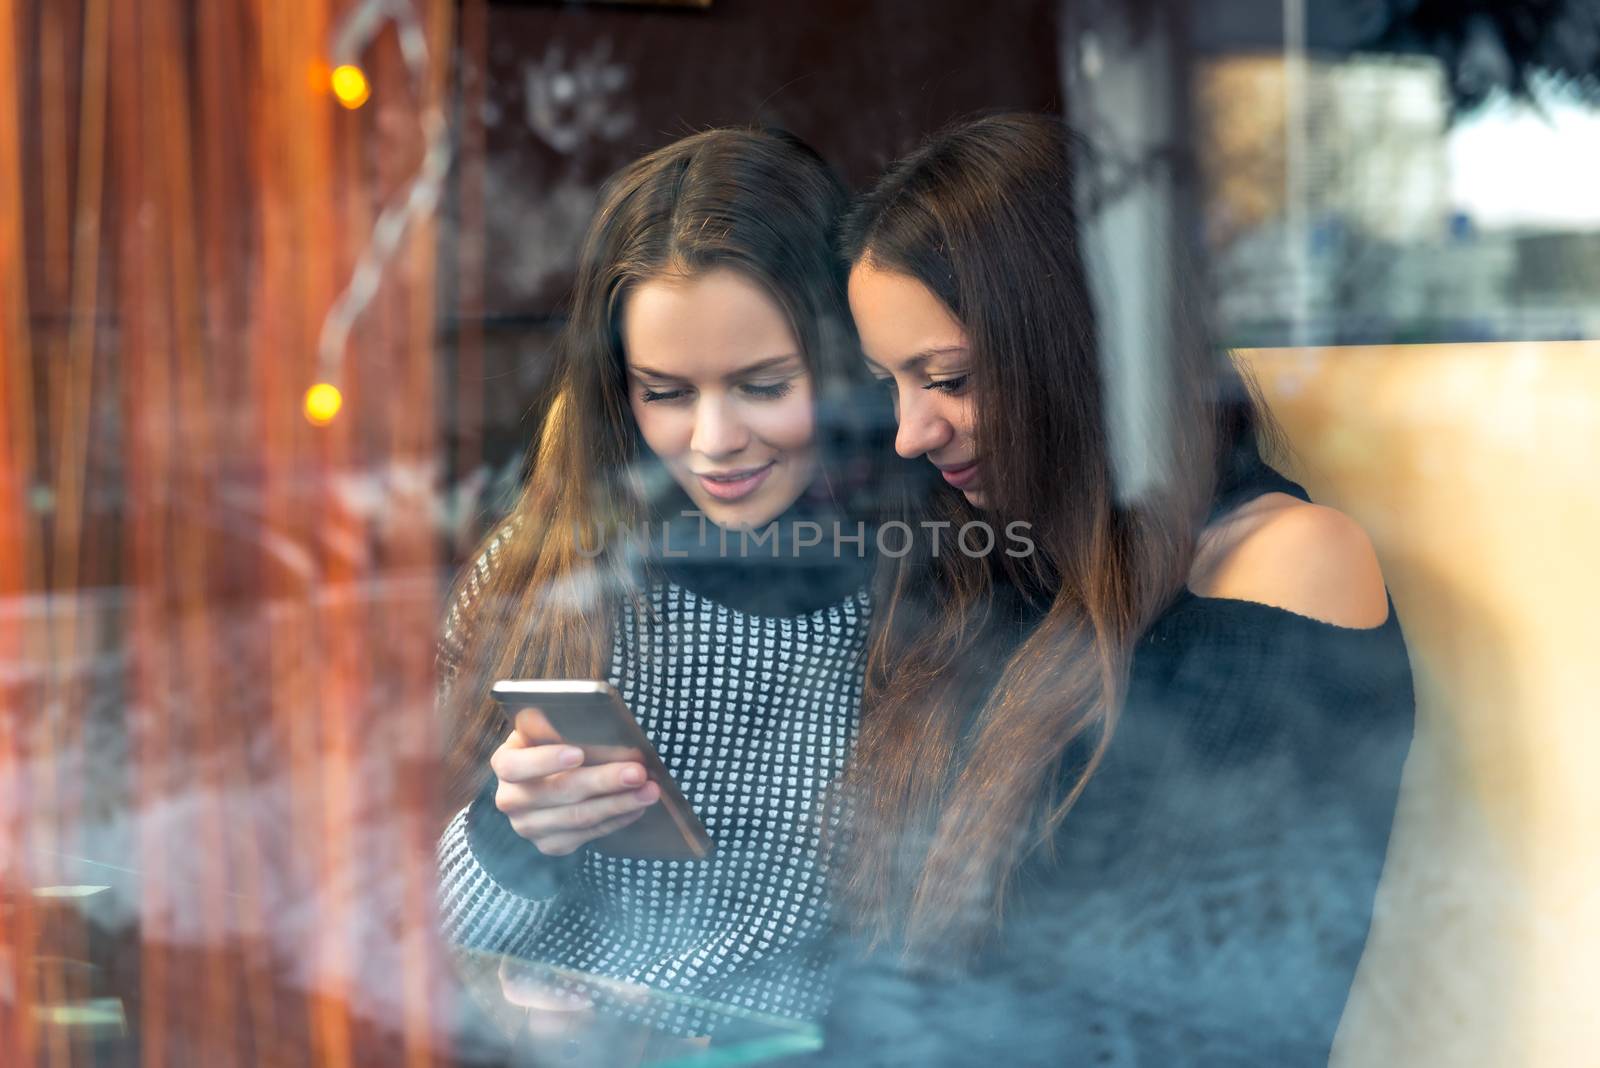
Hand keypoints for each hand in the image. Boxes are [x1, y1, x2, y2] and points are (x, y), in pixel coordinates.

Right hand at [489, 707, 658, 855]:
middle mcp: (510, 799)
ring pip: (578, 817)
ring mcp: (529, 827)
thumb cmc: (555, 744)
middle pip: (559, 792)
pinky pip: (587, 835)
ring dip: (619, 803)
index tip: (579, 753)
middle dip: (603, 781)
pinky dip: (616, 819)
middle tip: (638, 772)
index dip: (546, 760)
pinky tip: (637, 807)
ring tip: (650, 790)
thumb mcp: (550, 729)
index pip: (516, 765)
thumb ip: (559, 725)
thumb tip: (589, 720)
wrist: (549, 778)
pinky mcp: (550, 845)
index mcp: (505, 763)